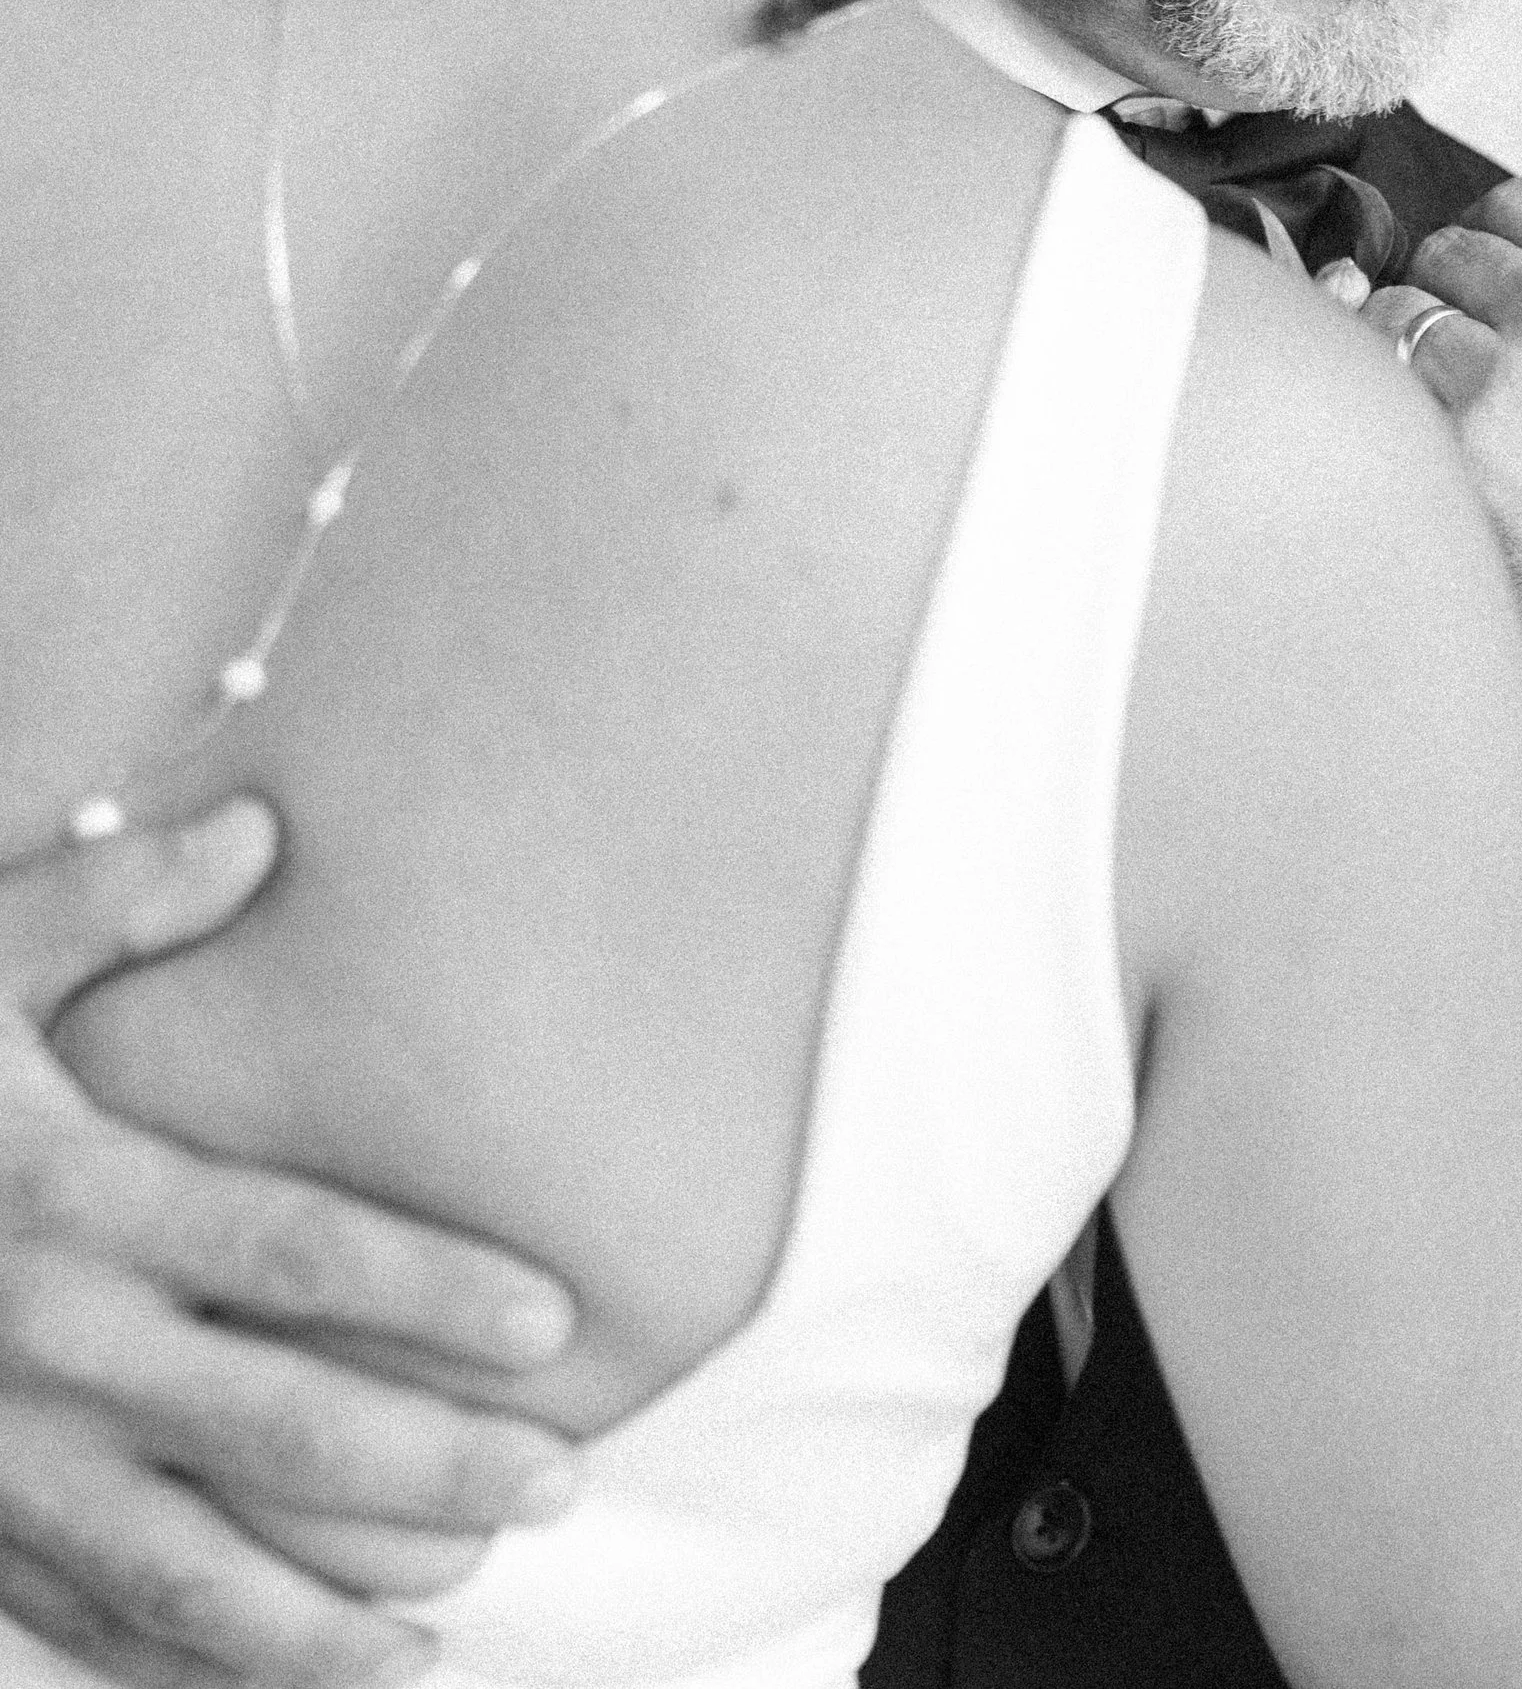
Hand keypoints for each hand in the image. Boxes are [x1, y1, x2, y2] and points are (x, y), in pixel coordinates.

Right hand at [0, 800, 578, 1688]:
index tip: (558, 1324)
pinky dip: (191, 1672)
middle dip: (429, 1471)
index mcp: (75, 1198)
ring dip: (322, 1623)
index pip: (294, 1257)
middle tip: (559, 1480)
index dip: (432, 1293)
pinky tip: (291, 1677)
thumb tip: (261, 828)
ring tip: (448, 1632)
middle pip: (275, 1431)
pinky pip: (85, 1630)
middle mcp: (49, 1347)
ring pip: (186, 1576)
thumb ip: (111, 901)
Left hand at [1363, 179, 1521, 838]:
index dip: (1489, 264)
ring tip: (1423, 444)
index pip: (1517, 211)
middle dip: (1440, 313)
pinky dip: (1367, 422)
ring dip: (1394, 369)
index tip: (1478, 312)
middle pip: (1446, 257)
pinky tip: (1395, 479)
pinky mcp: (1455, 446)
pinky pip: (1365, 388)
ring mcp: (1512, 369)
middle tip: (1451, 397)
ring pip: (1392, 312)